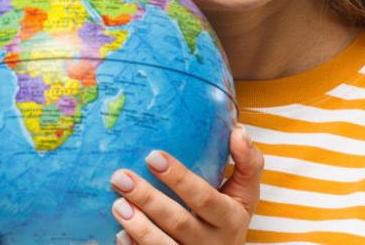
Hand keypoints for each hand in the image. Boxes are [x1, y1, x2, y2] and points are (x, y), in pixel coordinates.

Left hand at [109, 125, 263, 244]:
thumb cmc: (230, 216)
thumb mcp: (247, 191)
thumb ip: (247, 161)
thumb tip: (238, 131)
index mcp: (230, 218)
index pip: (204, 197)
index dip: (179, 178)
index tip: (153, 156)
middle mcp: (211, 243)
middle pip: (178, 222)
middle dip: (148, 199)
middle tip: (121, 177)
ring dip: (138, 226)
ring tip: (117, 204)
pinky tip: (119, 234)